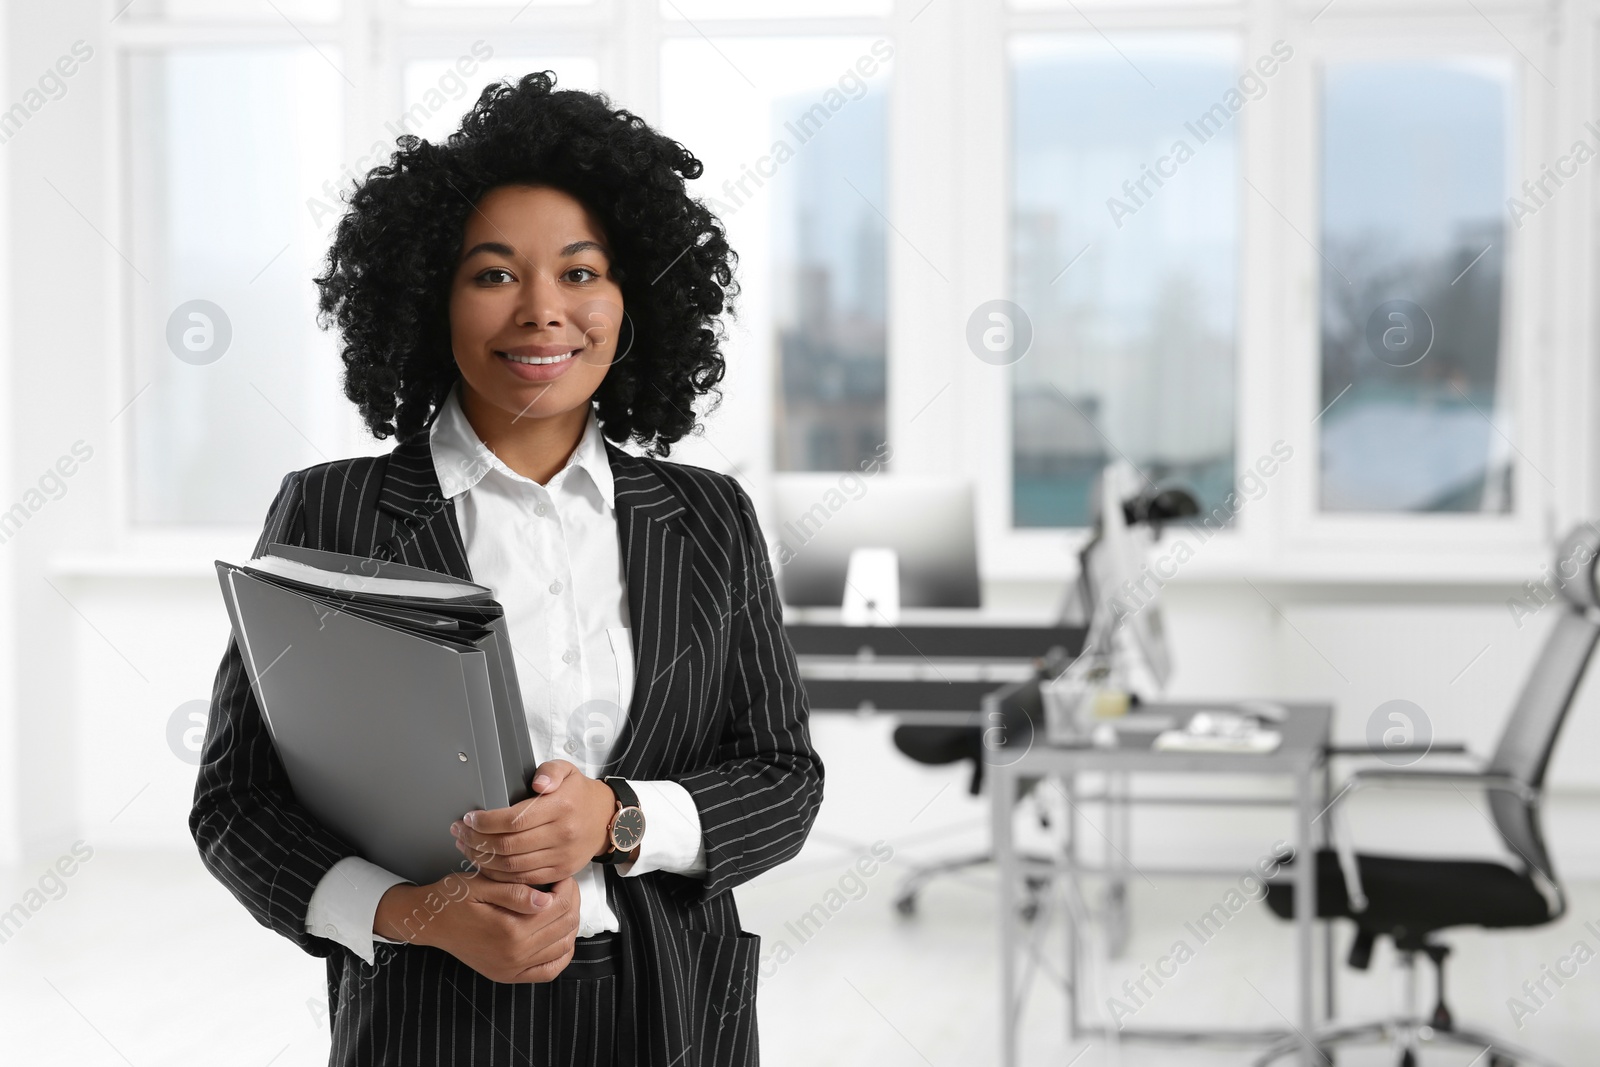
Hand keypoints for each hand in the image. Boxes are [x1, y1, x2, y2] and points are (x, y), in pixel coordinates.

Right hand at [374, 873, 578, 983]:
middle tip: (564, 886)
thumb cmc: (453, 898)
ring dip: (570, 923)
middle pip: (565, 926)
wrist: (430, 922)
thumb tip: (546, 899)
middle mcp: (514, 955)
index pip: (558, 907)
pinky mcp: (509, 976)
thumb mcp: (480, 885)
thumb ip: (514, 892)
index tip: (561, 875)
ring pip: (563, 947)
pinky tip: (560, 935)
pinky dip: (562, 953)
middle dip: (572, 901)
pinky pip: (549, 971)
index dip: (566, 887)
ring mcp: (512, 969)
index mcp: (509, 930)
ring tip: (562, 904)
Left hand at [452, 760, 620, 883]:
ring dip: (483, 859)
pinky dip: (499, 875)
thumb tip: (538, 783)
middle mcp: (562, 834)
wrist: (606, 820)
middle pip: (508, 845)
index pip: (514, 820)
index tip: (470, 818)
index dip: (486, 822)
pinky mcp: (560, 872)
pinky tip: (485, 863)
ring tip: (466, 847)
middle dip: (477, 840)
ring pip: (512, 866)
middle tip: (459, 832)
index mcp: (561, 807)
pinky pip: (523, 879)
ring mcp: (561, 856)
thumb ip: (550, 771)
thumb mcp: (567, 770)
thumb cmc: (579, 794)